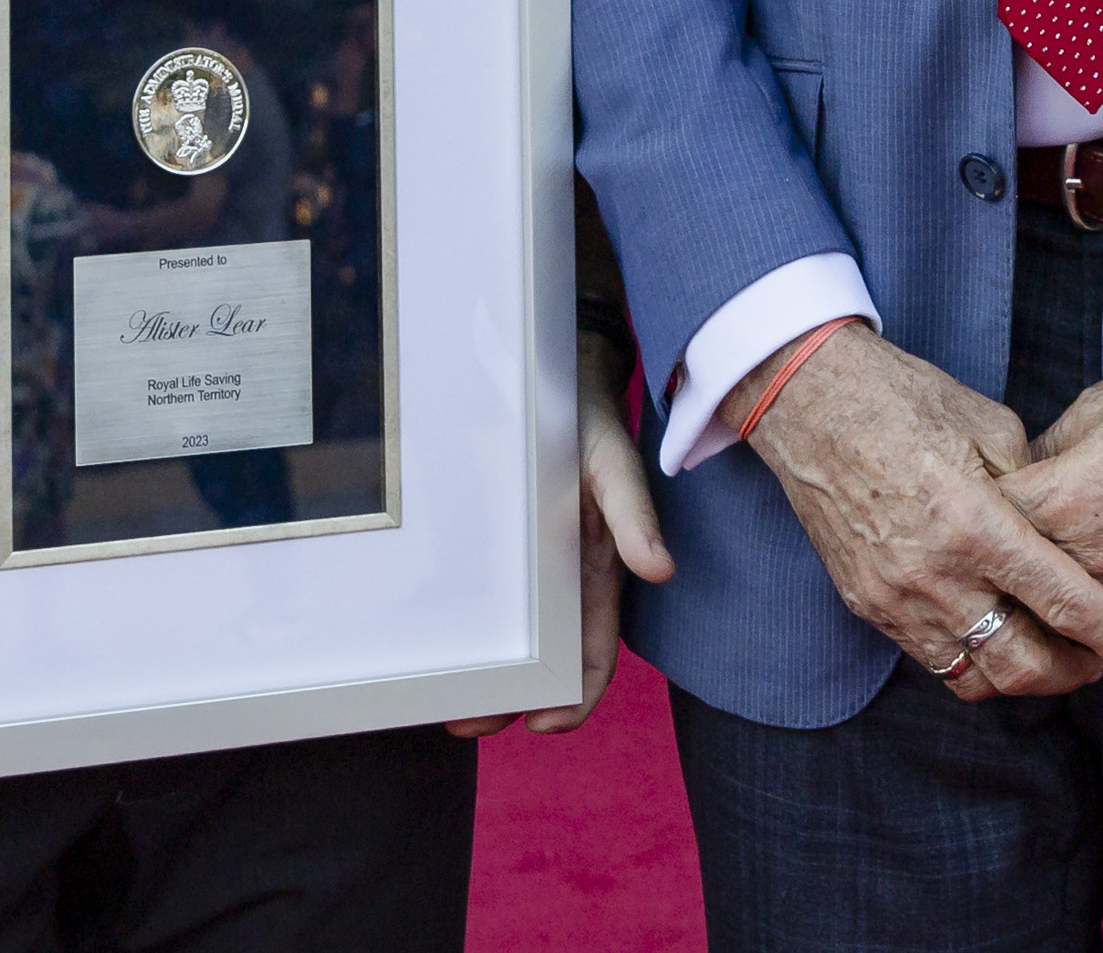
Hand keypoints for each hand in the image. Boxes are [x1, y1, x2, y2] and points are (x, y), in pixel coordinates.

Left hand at [453, 347, 672, 737]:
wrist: (561, 377)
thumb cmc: (594, 424)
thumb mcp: (614, 466)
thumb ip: (634, 515)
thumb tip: (660, 568)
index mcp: (601, 572)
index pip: (594, 655)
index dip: (575, 698)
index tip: (543, 725)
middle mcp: (567, 580)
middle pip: (545, 661)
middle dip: (512, 700)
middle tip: (467, 724)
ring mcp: (535, 567)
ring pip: (513, 640)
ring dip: (487, 676)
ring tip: (445, 703)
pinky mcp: (507, 547)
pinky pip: (490, 600)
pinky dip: (472, 631)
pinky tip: (441, 644)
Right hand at [742, 323, 1102, 702]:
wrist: (808, 400)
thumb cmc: (905, 398)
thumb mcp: (990, 426)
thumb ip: (1034, 488)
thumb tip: (1068, 528)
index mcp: (976, 522)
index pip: (1064, 602)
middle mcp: (935, 573)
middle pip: (1022, 665)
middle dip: (1073, 673)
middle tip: (1099, 659)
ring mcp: (895, 597)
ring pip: (976, 676)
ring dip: (1023, 676)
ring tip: (1050, 653)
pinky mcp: (867, 605)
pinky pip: (932, 659)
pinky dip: (974, 660)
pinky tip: (994, 634)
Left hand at [999, 356, 1102, 629]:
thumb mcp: (1093, 411)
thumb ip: (1047, 456)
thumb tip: (1022, 478)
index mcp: (1061, 502)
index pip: (989, 531)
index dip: (978, 523)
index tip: (971, 522)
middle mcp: (1095, 557)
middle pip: (1023, 592)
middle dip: (1007, 581)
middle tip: (991, 579)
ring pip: (1073, 626)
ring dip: (1055, 615)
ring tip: (1038, 603)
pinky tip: (1102, 599)